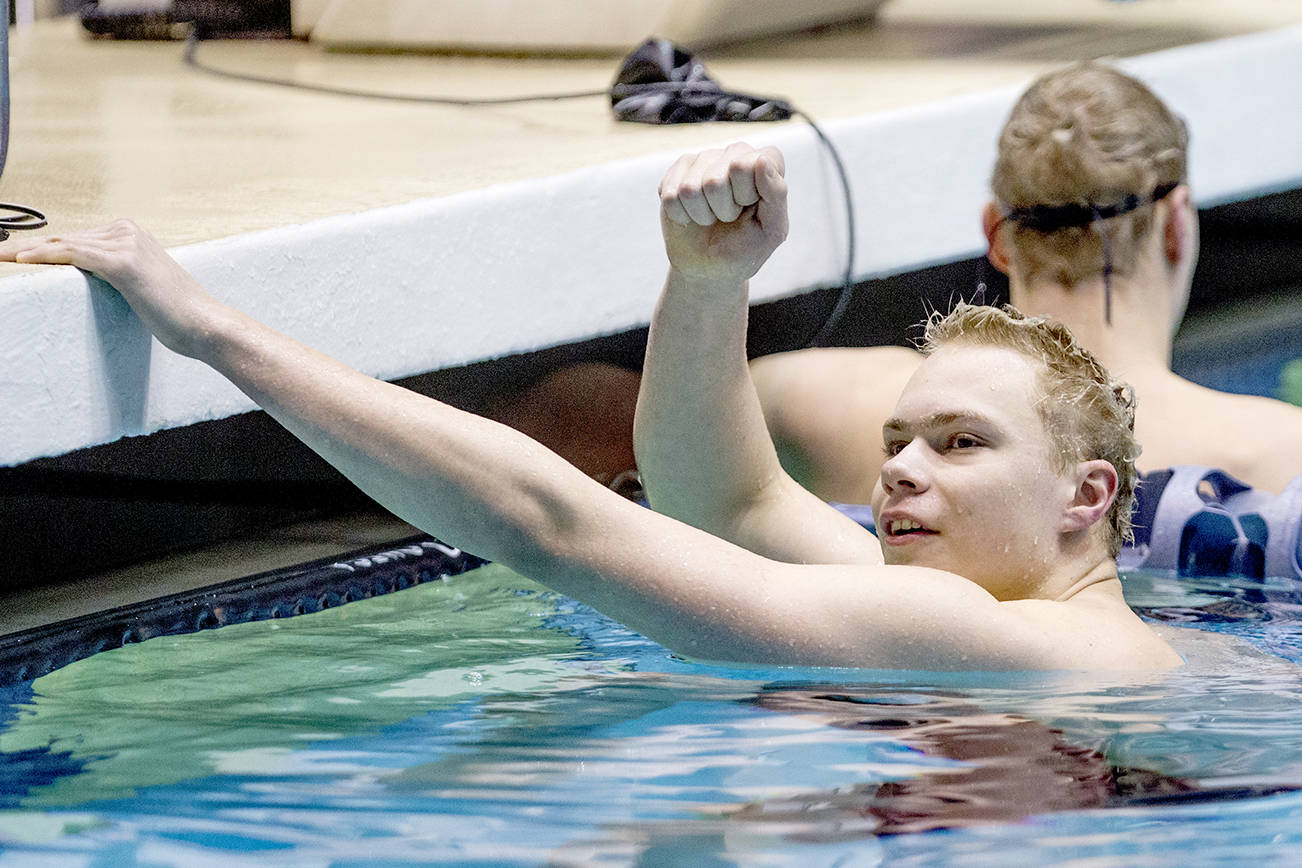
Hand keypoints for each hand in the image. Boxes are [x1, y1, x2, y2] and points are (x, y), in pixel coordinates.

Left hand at [0, 219, 219, 357]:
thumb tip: (87, 280)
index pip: (74, 240)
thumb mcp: (141, 288)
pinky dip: (43, 257)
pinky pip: (72, 255)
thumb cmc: (177, 315)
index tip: (11, 256)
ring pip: (62, 245)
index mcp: (131, 235)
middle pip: (63, 239)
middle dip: (25, 248)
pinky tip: (19, 261)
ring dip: (24, 252)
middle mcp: (127, 232)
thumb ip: (116, 275)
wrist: (205, 324)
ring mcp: (126, 244)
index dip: (39, 248)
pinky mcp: (123, 262)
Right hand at [658, 143, 787, 284]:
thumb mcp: (772, 230)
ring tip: (712, 218)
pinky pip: (670, 195)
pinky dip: (681, 216)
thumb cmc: (746, 248)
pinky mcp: (680, 169)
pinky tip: (692, 216)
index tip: (750, 208)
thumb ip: (776, 194)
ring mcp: (706, 158)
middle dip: (721, 210)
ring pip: (690, 188)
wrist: (710, 267)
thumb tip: (761, 160)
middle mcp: (737, 153)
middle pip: (715, 180)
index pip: (750, 163)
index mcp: (767, 162)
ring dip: (701, 215)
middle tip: (729, 217)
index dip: (746, 195)